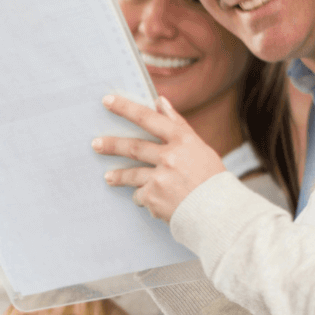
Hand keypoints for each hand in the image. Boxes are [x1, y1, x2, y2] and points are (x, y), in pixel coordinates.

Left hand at [93, 95, 227, 222]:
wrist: (219, 214)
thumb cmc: (212, 179)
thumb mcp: (200, 148)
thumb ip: (178, 125)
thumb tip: (160, 101)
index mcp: (183, 141)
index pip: (148, 118)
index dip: (126, 108)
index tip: (107, 101)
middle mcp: (170, 157)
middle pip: (133, 147)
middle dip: (111, 145)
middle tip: (95, 144)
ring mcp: (160, 179)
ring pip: (131, 174)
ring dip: (118, 176)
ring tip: (109, 177)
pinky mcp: (154, 199)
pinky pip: (141, 196)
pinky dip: (145, 198)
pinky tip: (154, 202)